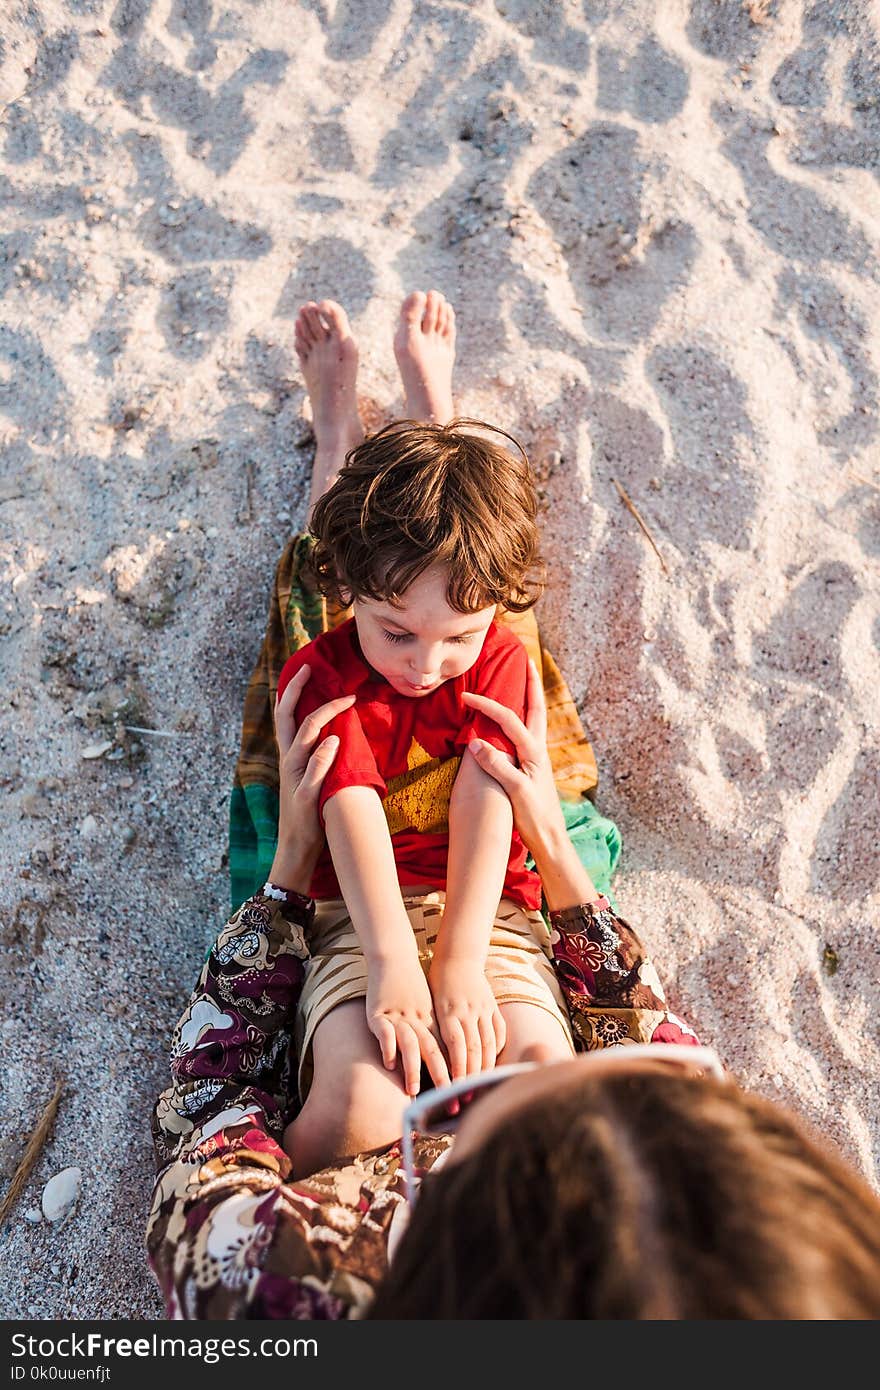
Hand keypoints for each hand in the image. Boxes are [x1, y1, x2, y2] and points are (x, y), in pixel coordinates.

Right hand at [268, 664, 355, 889]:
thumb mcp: (313, 780)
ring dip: (321, 718)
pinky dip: (321, 757)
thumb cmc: (310, 813)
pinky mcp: (304, 799)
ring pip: (300, 741)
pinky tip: (334, 742)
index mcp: (290, 756)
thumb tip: (335, 733)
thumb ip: (319, 757)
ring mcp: (294, 780)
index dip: (292, 690)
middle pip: (286, 719)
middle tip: (311, 669)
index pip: (285, 716)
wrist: (296, 850)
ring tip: (344, 702)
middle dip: (296, 691)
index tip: (306, 668)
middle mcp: (288, 763)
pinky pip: (311, 774)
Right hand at [366, 954, 451, 1095]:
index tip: (464, 1095)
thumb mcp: (428, 1010)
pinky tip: (388, 1063)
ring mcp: (398, 1018)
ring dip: (413, 1068)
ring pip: (411, 1044)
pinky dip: (388, 1047)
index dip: (457, 1073)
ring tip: (412, 1090)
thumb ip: (435, 1034)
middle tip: (448, 1102)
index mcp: (431, 1023)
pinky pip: (385, 1033)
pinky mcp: (378, 1014)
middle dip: (442, 1078)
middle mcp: (417, 1022)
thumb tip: (447, 1063)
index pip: (448, 1051)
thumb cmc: (412, 988)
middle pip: (434, 1051)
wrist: (395, 959)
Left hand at [428, 956, 506, 1080]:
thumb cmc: (436, 984)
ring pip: (489, 1043)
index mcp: (449, 1012)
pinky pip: (499, 1031)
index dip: (457, 1070)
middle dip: (471, 1076)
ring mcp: (483, 1010)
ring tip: (479, 1085)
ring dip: (485, 1067)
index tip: (453, 1089)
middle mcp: (468, 1012)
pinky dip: (497, 1048)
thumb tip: (427, 1061)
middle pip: (474, 1050)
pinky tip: (493, 1061)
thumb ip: (432, 1031)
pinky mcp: (493, 1007)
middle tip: (465, 1097)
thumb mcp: (430, 1005)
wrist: (457, 958)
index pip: (457, 1047)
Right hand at [461, 657, 566, 859]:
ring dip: (530, 698)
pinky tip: (517, 721)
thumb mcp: (516, 791)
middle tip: (527, 662)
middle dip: (531, 684)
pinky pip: (527, 734)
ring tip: (524, 682)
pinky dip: (523, 718)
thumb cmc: (535, 817)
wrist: (551, 839)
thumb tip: (475, 741)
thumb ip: (498, 765)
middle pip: (535, 707)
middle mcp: (539, 750)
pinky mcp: (533, 767)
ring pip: (534, 719)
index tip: (466, 698)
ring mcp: (537, 758)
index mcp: (534, 751)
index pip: (508, 719)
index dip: (487, 706)